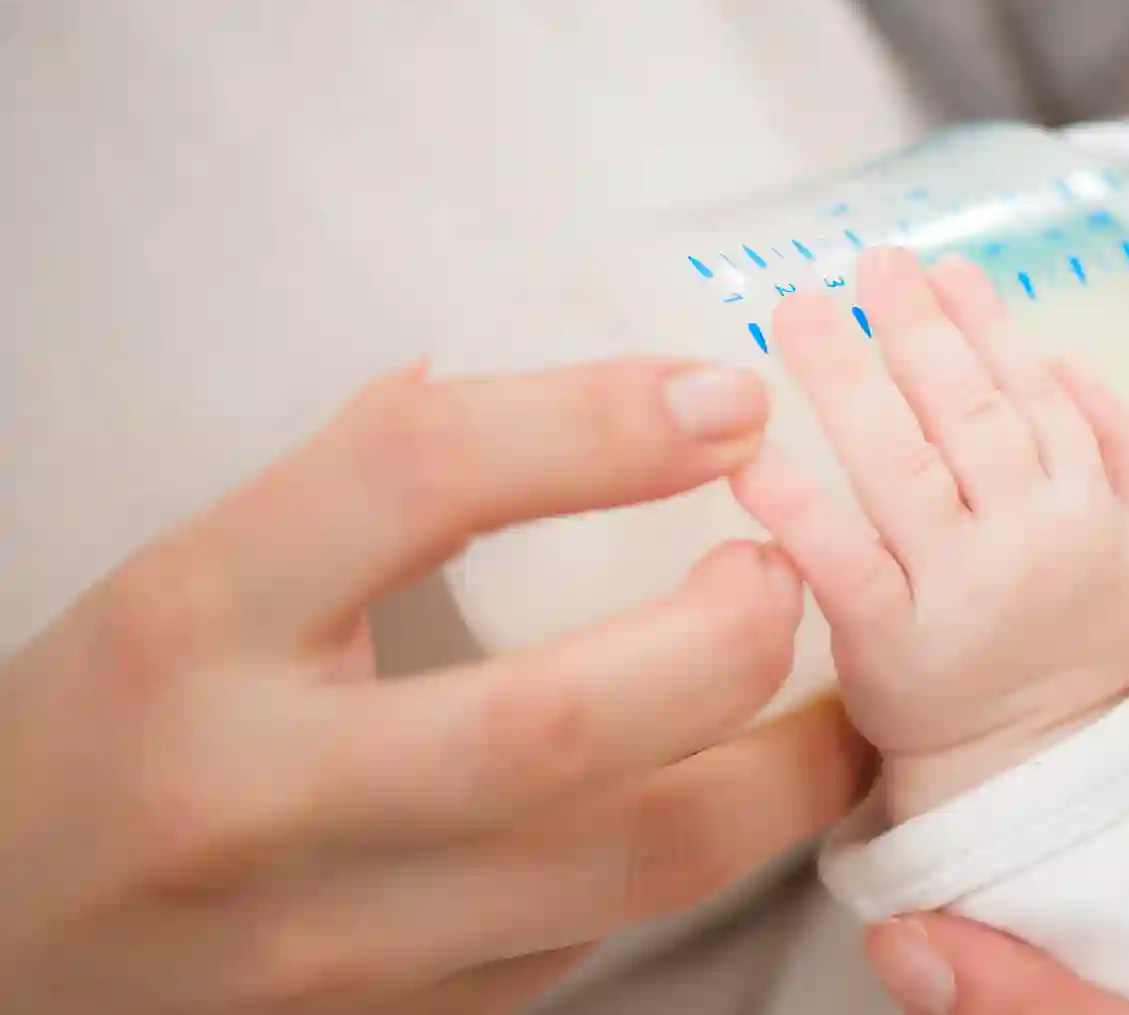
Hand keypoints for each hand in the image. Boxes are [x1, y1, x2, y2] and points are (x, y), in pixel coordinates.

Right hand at [0, 359, 873, 1014]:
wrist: (1, 937)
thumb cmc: (114, 725)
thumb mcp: (195, 571)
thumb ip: (366, 482)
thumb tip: (603, 401)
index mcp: (197, 623)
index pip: (416, 481)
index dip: (597, 425)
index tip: (722, 400)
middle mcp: (263, 795)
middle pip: (567, 720)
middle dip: (735, 633)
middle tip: (786, 568)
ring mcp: (338, 941)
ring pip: (635, 861)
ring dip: (783, 768)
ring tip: (832, 690)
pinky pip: (602, 936)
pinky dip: (698, 851)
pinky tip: (728, 785)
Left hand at [732, 248, 1128, 818]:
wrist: (1034, 772)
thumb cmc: (1077, 642)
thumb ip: (1120, 448)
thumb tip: (1061, 354)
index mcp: (1090, 511)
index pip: (1034, 394)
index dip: (984, 325)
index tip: (941, 269)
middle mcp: (1031, 543)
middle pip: (967, 414)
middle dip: (915, 328)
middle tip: (870, 264)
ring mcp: (959, 594)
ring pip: (902, 468)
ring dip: (848, 381)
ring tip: (802, 314)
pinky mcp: (889, 647)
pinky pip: (841, 565)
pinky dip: (797, 508)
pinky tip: (750, 457)